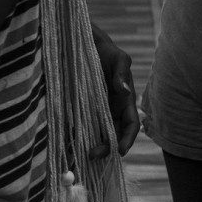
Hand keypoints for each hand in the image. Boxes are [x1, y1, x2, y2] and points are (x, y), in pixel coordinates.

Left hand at [89, 25, 139, 157]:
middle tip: (93, 154)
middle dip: (107, 147)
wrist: (87, 47)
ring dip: (93, 147)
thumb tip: (125, 90)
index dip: (128, 139)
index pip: (131, 124)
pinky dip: (78, 138)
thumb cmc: (107, 53)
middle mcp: (113, 110)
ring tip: (81, 155)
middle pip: (114, 135)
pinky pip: (82, 127)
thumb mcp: (119, 59)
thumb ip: (122, 74)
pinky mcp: (82, 111)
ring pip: (98, 135)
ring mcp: (97, 112)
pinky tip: (70, 145)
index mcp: (125, 102)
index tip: (121, 151)